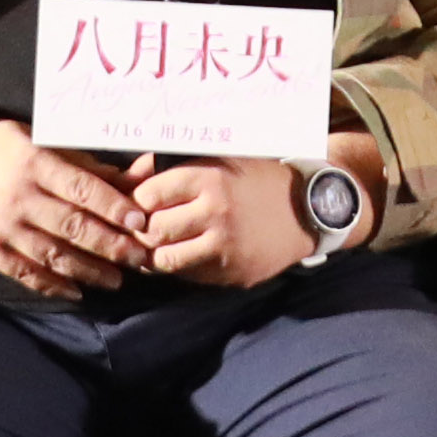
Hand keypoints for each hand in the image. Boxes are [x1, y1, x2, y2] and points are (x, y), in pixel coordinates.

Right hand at [0, 120, 131, 297]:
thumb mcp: (38, 142)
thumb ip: (86, 164)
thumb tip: (139, 172)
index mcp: (34, 163)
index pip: (82, 188)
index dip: (113, 206)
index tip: (140, 221)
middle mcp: (19, 197)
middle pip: (73, 226)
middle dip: (111, 245)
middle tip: (140, 258)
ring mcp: (2, 227)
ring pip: (53, 255)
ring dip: (89, 271)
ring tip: (117, 280)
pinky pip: (25, 273)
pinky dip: (53, 285)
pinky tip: (77, 292)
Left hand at [133, 158, 314, 290]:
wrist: (308, 209)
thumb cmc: (257, 179)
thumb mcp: (219, 160)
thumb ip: (173, 168)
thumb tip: (127, 178)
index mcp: (208, 179)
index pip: (147, 196)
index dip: (135, 201)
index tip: (135, 203)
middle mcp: (214, 214)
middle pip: (151, 230)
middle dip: (140, 231)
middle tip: (138, 229)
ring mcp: (224, 248)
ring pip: (165, 260)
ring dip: (155, 254)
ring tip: (155, 245)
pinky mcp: (232, 273)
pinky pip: (189, 276)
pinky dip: (179, 267)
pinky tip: (181, 254)